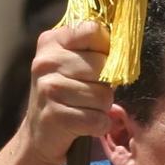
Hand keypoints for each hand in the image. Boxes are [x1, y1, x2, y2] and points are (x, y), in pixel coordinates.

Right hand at [13, 25, 111, 164]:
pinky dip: (99, 125)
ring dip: (102, 107)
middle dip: (106, 84)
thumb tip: (125, 45)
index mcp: (51, 42)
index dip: (106, 49)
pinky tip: (86, 124)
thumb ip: (92, 48)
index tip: (99, 62)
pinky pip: (97, 120)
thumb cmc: (65, 92)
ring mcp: (48, 89)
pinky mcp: (55, 116)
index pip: (94, 31)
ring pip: (103, 95)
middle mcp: (46, 62)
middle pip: (102, 66)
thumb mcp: (70, 62)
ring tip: (87, 108)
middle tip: (92, 91)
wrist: (39, 133)